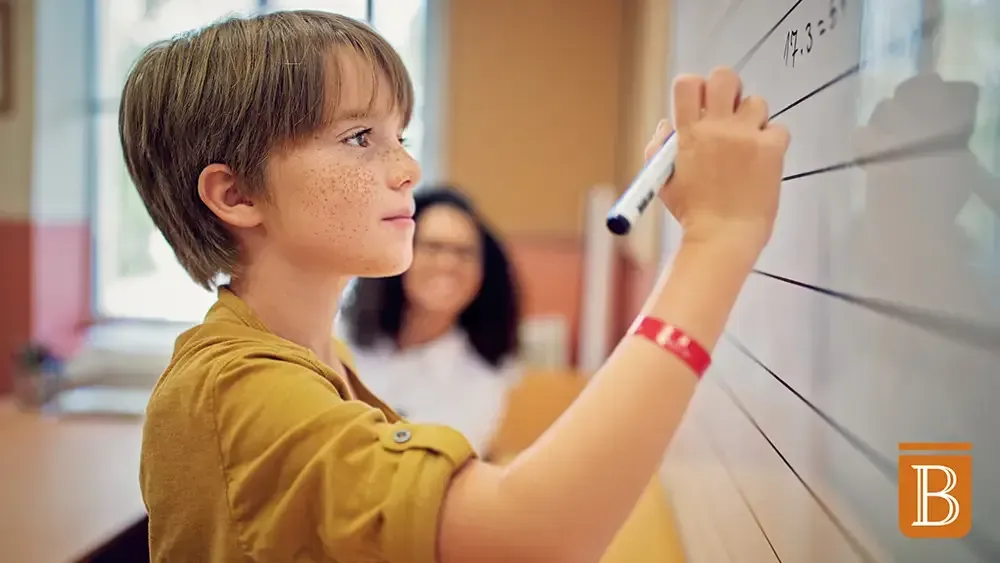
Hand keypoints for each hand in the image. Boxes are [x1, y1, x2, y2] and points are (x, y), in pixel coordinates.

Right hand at [645, 67, 789, 252]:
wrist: (724, 236)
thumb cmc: (692, 212)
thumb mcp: (663, 179)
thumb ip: (660, 147)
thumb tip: (668, 124)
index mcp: (689, 132)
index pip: (688, 83)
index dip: (695, 88)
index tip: (700, 104)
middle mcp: (718, 128)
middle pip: (724, 77)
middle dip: (726, 89)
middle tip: (728, 110)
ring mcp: (747, 136)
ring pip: (756, 101)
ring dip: (751, 118)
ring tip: (747, 142)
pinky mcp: (772, 149)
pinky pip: (778, 128)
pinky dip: (772, 140)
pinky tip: (762, 159)